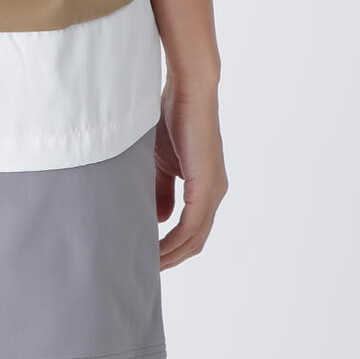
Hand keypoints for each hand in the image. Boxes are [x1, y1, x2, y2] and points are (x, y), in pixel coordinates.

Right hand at [154, 83, 227, 268]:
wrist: (187, 90)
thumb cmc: (170, 118)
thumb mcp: (158, 161)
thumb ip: (160, 190)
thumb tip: (158, 220)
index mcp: (204, 188)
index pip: (190, 231)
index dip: (170, 248)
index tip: (146, 256)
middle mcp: (214, 194)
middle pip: (195, 242)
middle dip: (170, 258)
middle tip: (145, 269)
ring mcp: (213, 191)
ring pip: (195, 239)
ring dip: (171, 255)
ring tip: (147, 263)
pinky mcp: (207, 186)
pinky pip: (192, 226)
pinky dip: (173, 241)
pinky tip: (157, 248)